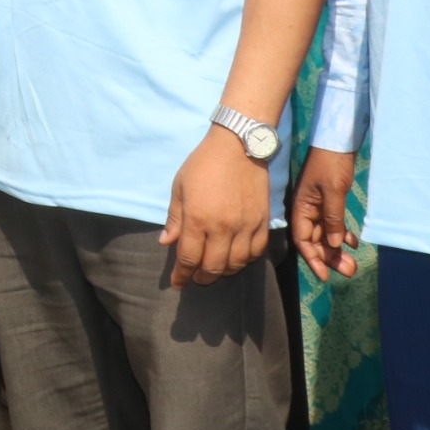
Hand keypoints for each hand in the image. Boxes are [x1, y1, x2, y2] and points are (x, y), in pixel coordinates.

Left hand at [160, 127, 272, 286]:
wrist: (239, 146)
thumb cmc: (203, 164)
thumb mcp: (180, 187)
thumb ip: (175, 219)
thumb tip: (166, 243)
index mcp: (198, 219)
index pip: (189, 258)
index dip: (182, 275)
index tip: (178, 284)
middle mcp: (223, 228)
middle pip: (213, 267)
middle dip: (202, 278)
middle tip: (196, 278)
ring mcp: (246, 227)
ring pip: (236, 264)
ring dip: (223, 273)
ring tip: (214, 271)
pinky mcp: (263, 223)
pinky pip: (256, 253)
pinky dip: (245, 261)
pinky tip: (236, 259)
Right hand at [291, 148, 359, 280]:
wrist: (337, 142)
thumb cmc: (331, 164)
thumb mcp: (333, 192)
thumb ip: (333, 219)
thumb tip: (334, 246)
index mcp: (301, 207)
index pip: (303, 240)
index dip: (313, 259)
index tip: (324, 277)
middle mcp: (307, 210)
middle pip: (316, 241)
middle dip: (330, 258)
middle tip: (349, 272)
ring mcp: (318, 206)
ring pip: (326, 235)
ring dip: (338, 250)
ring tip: (353, 264)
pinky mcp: (329, 201)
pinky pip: (333, 224)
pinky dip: (342, 235)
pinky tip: (353, 243)